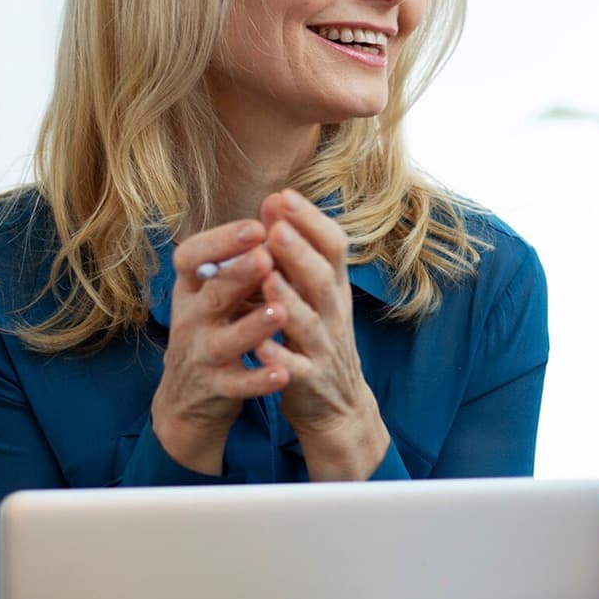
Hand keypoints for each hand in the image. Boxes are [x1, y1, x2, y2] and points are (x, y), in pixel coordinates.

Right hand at [151, 219, 288, 474]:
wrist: (189, 397)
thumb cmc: (213, 326)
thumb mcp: (219, 290)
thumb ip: (244, 257)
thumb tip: (278, 206)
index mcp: (192, 288)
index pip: (192, 256)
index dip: (221, 241)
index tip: (255, 226)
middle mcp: (191, 318)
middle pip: (213, 294)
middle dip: (239, 274)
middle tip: (267, 256)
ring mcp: (201, 355)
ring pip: (223, 340)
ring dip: (251, 326)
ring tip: (279, 311)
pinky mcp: (215, 388)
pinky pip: (236, 385)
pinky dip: (258, 380)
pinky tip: (282, 373)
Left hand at [256, 189, 388, 479]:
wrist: (337, 404)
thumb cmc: (317, 335)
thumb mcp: (314, 290)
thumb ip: (295, 250)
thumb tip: (275, 199)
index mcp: (334, 287)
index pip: (333, 247)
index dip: (311, 221)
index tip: (284, 195)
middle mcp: (333, 314)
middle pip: (323, 279)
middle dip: (300, 252)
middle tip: (277, 226)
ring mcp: (324, 348)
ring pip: (309, 323)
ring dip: (289, 300)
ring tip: (267, 278)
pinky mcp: (309, 382)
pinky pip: (295, 370)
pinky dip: (279, 359)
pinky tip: (261, 347)